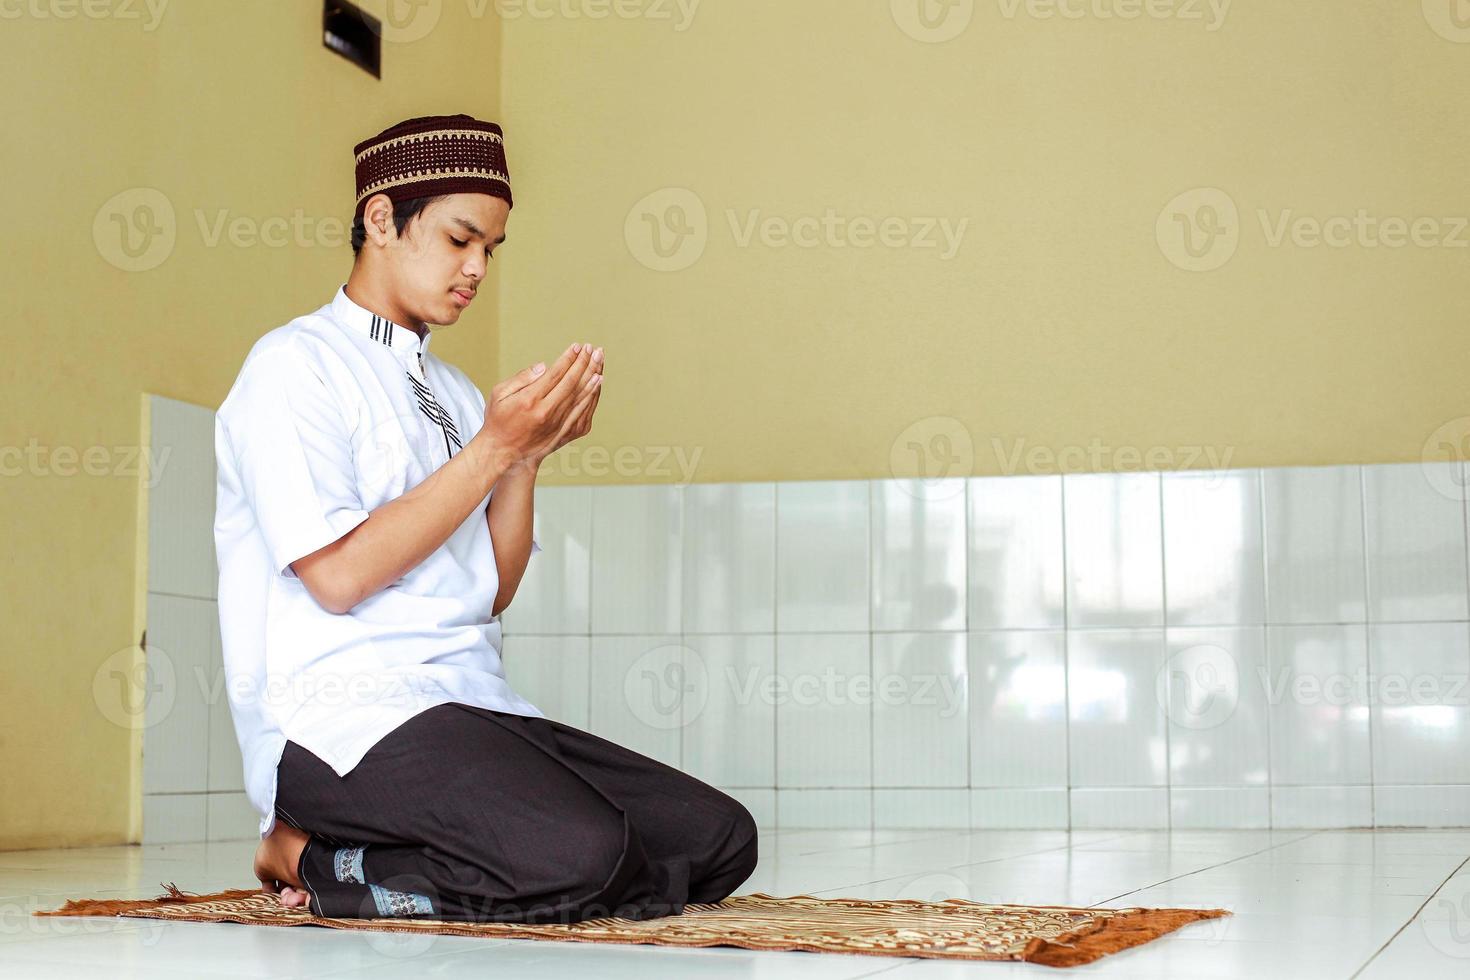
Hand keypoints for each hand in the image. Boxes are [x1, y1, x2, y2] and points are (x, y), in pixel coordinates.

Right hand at [476, 343, 601, 471]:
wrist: (504, 453)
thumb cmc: (499, 420)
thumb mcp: (499, 394)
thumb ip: (521, 378)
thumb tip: (544, 367)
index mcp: (530, 400)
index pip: (555, 374)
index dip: (568, 359)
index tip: (576, 346)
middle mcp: (547, 412)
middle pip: (572, 382)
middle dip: (584, 362)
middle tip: (592, 348)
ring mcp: (558, 424)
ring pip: (581, 395)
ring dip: (592, 375)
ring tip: (599, 358)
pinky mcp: (565, 433)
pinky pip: (584, 410)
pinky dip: (592, 394)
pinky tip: (597, 381)